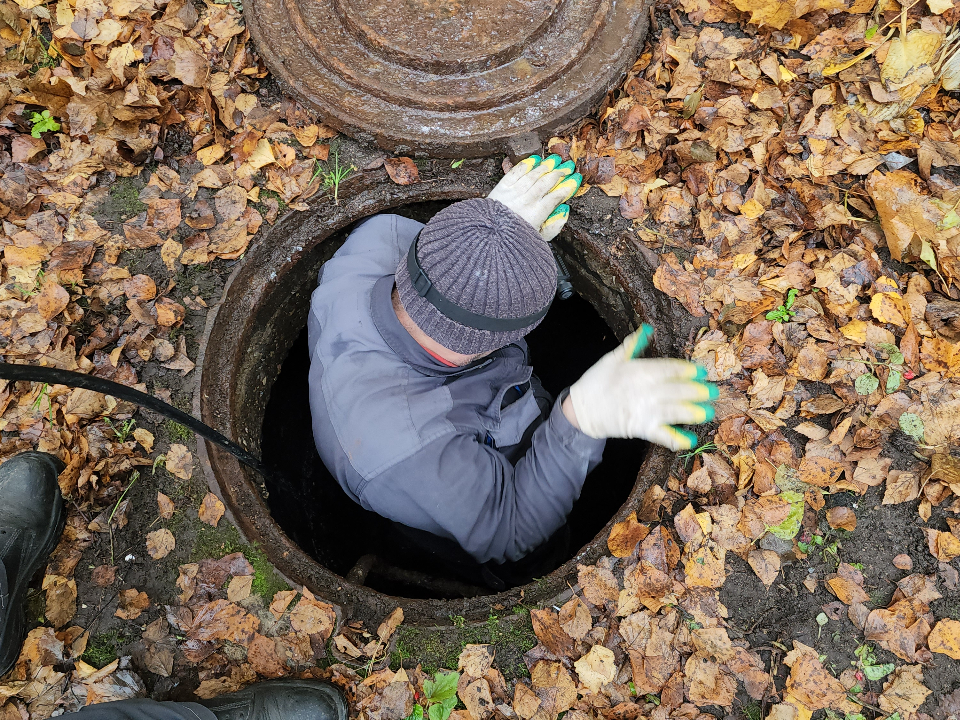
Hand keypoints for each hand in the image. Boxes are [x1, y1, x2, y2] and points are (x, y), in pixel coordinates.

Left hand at [487, 154, 582, 240]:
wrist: (488, 239)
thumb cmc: (514, 240)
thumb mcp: (538, 240)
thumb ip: (554, 226)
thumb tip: (564, 210)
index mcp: (536, 214)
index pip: (556, 196)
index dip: (567, 186)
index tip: (574, 179)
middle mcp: (526, 201)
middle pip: (546, 182)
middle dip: (559, 172)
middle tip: (568, 165)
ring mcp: (513, 193)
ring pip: (532, 175)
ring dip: (545, 166)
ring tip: (555, 160)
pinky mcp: (501, 188)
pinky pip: (515, 173)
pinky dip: (525, 165)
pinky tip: (534, 160)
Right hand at [567, 325, 717, 450]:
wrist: (581, 409)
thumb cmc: (597, 381)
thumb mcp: (612, 358)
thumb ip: (632, 344)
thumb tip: (648, 329)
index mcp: (639, 371)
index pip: (669, 369)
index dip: (687, 370)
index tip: (701, 371)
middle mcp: (645, 391)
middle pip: (677, 390)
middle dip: (698, 391)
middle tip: (714, 391)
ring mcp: (644, 411)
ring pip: (675, 411)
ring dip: (693, 412)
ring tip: (709, 412)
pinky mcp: (641, 428)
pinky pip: (662, 435)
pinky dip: (676, 439)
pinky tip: (690, 440)